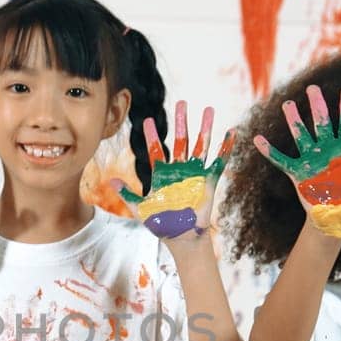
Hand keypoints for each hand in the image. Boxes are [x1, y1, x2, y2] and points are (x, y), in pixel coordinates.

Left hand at [116, 101, 235, 240]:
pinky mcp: (209, 182)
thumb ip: (127, 194)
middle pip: (181, 139)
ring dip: (205, 128)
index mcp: (162, 174)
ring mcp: (195, 174)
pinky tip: (230, 134)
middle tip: (183, 102)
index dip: (152, 135)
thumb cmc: (161, 225)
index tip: (148, 120)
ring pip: (201, 145)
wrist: (181, 238)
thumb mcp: (141, 209)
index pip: (156, 149)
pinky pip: (218, 162)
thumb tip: (110, 181)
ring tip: (209, 110)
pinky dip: (225, 149)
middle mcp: (179, 169)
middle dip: (182, 121)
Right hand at [252, 86, 340, 237]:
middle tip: (313, 89)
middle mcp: (327, 151)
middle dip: (317, 106)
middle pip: (322, 124)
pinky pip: (282, 160)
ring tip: (288, 105)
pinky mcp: (298, 173)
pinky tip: (258, 140)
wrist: (337, 217)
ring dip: (295, 122)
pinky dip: (270, 151)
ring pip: (302, 136)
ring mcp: (311, 161)